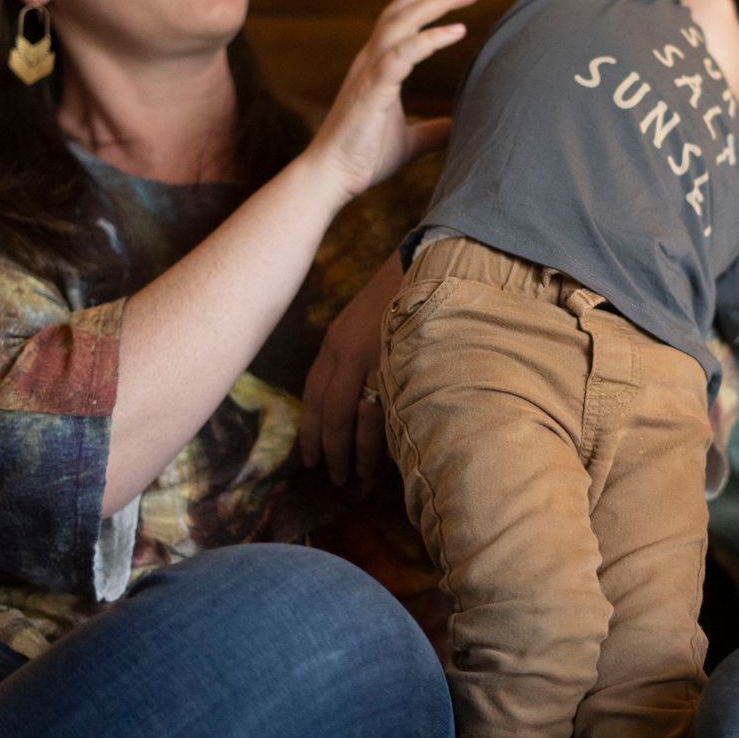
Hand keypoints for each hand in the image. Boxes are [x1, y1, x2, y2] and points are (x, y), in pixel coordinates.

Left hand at [301, 253, 402, 484]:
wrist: (429, 261)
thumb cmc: (400, 292)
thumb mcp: (364, 320)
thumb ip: (353, 353)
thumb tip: (354, 395)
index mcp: (335, 342)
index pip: (313, 395)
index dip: (309, 430)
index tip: (309, 457)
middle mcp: (346, 352)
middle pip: (329, 413)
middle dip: (328, 450)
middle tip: (332, 477)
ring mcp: (374, 359)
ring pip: (354, 420)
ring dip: (354, 453)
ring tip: (356, 477)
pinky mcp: (399, 363)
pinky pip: (383, 412)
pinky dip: (379, 440)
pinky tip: (382, 459)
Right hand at [306, 0, 484, 197]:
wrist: (330, 179)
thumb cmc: (363, 158)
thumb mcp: (409, 141)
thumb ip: (432, 130)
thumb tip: (456, 128)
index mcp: (378, 63)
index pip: (405, 13)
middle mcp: (370, 58)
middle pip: (405, 4)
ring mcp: (368, 71)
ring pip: (401, 19)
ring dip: (438, 1)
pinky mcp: (371, 91)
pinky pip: (401, 54)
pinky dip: (430, 38)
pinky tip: (458, 31)